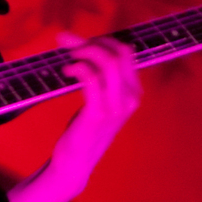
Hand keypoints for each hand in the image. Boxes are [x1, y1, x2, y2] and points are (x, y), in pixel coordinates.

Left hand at [48, 33, 141, 195]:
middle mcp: (131, 98)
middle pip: (119, 53)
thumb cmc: (86, 127)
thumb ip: (104, 76)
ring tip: (69, 59)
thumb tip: (90, 44)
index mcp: (134, 92)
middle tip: (71, 47)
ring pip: (107, 62)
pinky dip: (77, 67)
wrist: (77, 161)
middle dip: (93, 42)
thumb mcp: (102, 100)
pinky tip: (67, 71)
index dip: (102, 40)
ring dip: (84, 52)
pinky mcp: (99, 113)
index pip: (126, 52)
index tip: (81, 42)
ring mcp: (116, 106)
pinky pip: (91, 78)